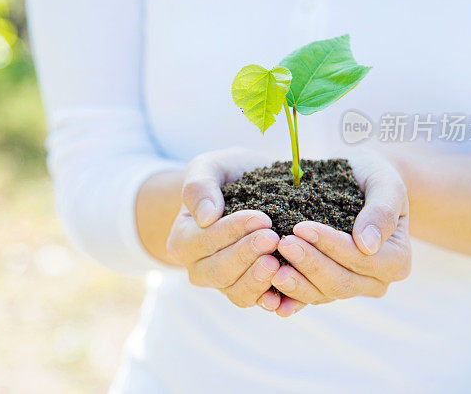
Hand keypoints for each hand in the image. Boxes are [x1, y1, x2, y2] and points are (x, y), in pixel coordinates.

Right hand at [166, 148, 283, 311]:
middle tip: (273, 238)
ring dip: (259, 280)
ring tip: (278, 262)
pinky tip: (287, 292)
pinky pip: (260, 303)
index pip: (205, 241)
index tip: (261, 218)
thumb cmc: (225, 175)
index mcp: (183, 240)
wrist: (247, 188)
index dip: (233, 231)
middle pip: (220, 272)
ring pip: (239, 293)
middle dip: (247, 255)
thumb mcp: (209, 168)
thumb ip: (199, 187)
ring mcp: (226, 283)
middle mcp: (200, 268)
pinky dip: (275, 300)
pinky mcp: (252, 290)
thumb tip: (205, 217)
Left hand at [271, 150, 410, 316]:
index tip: (300, 227)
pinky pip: (306, 300)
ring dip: (296, 283)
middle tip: (282, 243)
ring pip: (322, 295)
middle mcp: (375, 281)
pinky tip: (268, 298)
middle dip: (310, 263)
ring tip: (271, 266)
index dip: (331, 245)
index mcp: (396, 259)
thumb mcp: (384, 183)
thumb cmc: (370, 177)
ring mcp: (349, 287)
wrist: (354, 180)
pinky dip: (288, 300)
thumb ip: (381, 211)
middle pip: (341, 282)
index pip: (361, 258)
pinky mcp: (325, 288)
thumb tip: (368, 245)